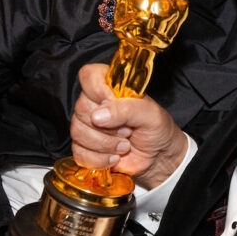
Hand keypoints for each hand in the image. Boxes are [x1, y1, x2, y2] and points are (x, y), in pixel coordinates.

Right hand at [69, 63, 186, 188]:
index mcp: (111, 87)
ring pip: (78, 132)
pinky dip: (99, 159)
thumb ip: (127, 109)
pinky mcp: (84, 148)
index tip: (112, 102)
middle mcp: (95, 104)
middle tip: (128, 129)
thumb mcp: (150, 114)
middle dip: (108, 126)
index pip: (89, 75)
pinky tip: (114, 158)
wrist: (158, 157)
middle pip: (81, 108)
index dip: (97, 89)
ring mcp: (87, 126)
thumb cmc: (156, 129)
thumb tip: (99, 115)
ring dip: (105, 144)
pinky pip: (79, 153)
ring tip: (125, 145)